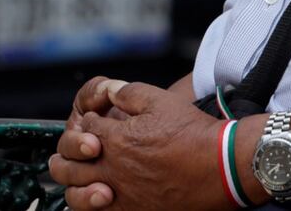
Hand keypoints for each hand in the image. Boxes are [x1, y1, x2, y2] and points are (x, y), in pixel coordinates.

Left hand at [50, 81, 228, 210]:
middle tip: (79, 148)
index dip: (88, 122)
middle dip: (69, 152)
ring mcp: (123, 195)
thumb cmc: (193, 133)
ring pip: (77, 195)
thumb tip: (108, 91)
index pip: (84, 128)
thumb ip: (127, 92)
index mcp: (117, 140)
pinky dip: (92, 206)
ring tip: (80, 177)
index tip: (96, 121)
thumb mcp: (161, 100)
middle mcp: (114, 170)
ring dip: (74, 183)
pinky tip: (99, 198)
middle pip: (70, 163)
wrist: (221, 166)